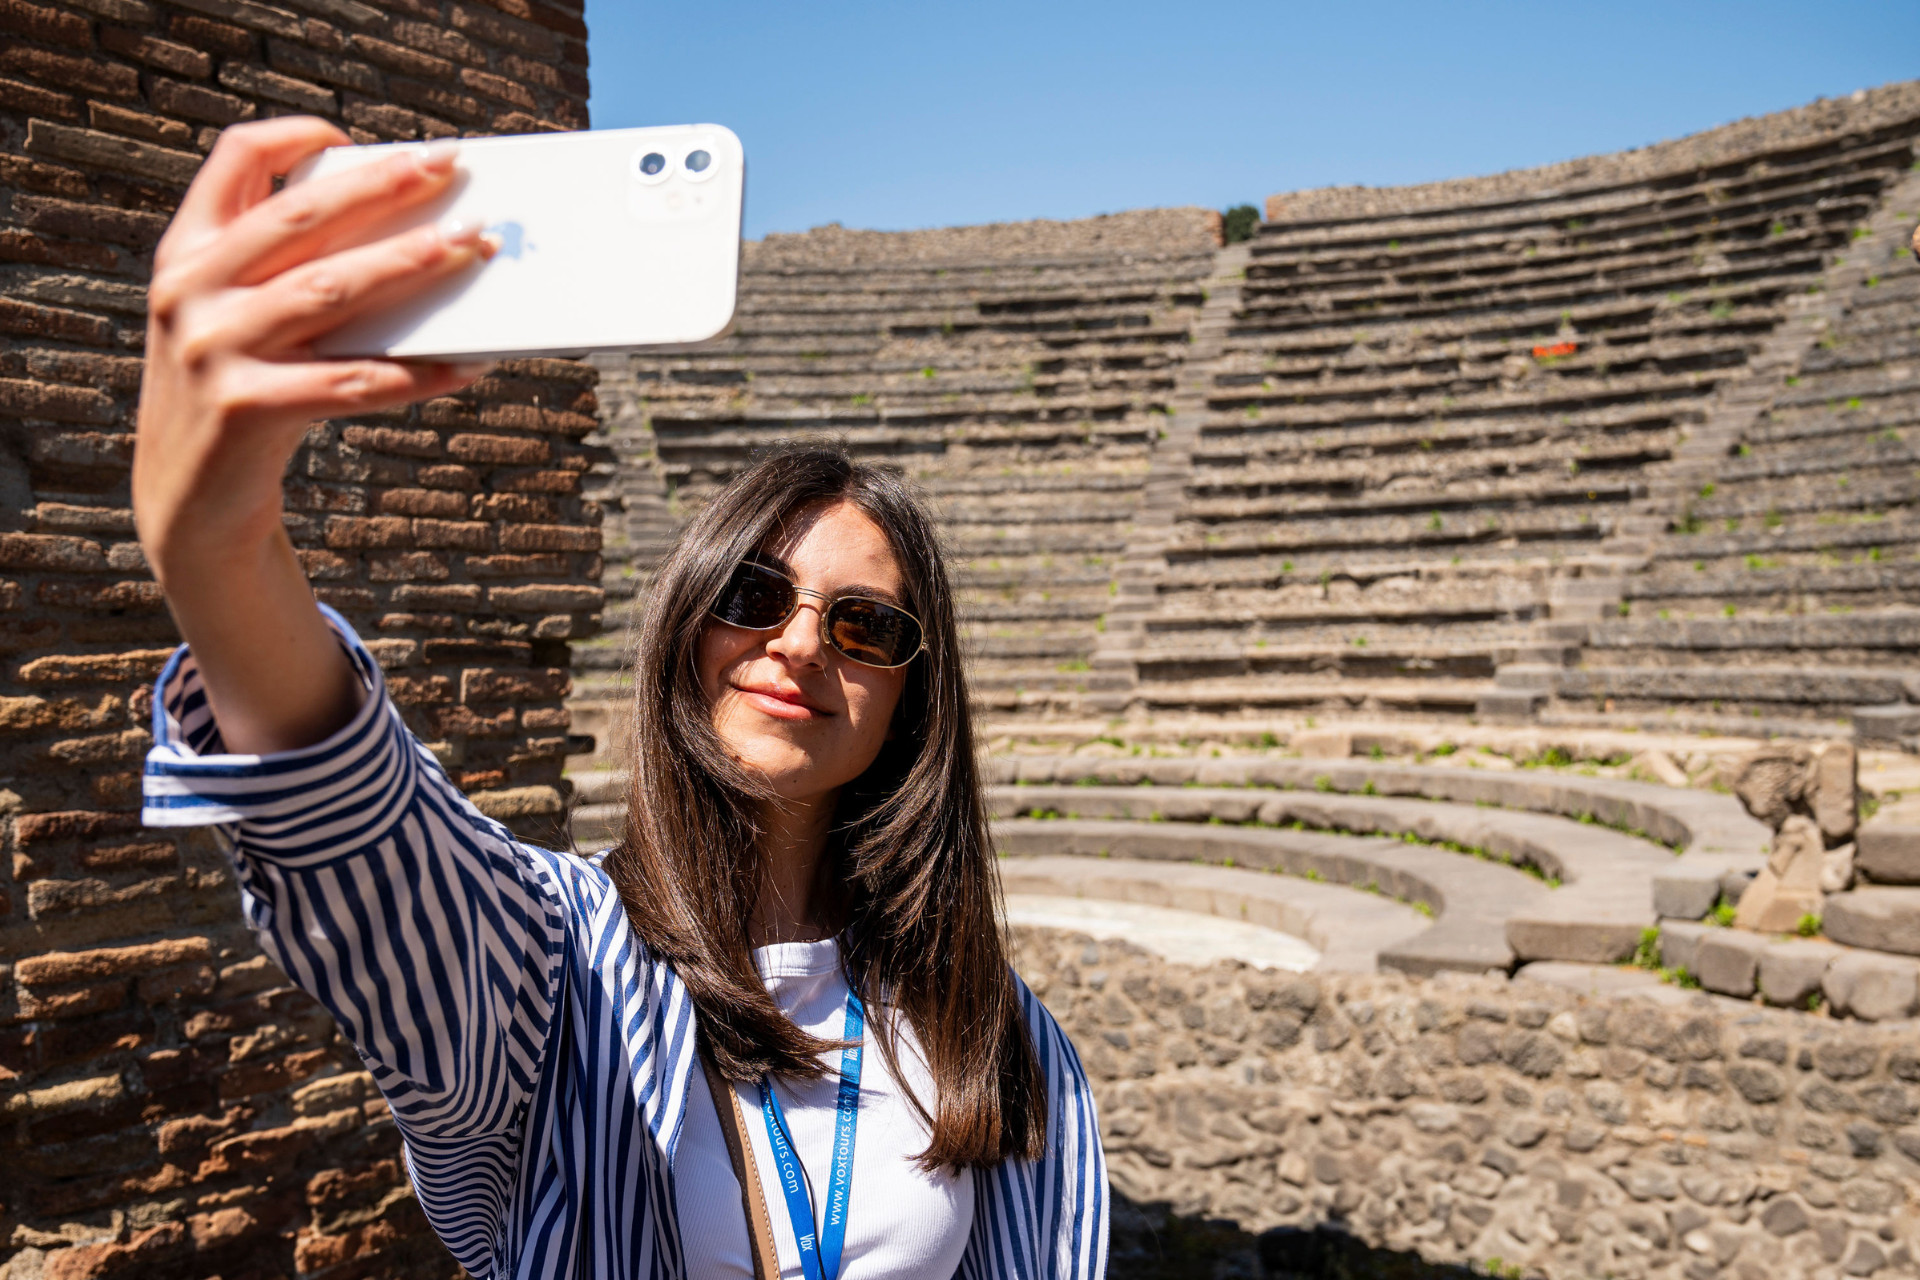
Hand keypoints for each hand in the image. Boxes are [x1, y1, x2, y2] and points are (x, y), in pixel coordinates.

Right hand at [134, 116, 495, 753]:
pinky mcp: (244, 409)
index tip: (358, 137)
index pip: (233, 160)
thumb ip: (291, 273)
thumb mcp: (242, 321)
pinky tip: (467, 365)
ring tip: (472, 248)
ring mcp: (212, 348)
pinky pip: (351, 382)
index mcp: (187, 252)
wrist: (189, 504)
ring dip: (411, 264)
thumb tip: (411, 237)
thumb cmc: (243, 394)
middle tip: (451, 168)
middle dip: (383, 187)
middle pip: (300, 216)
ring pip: (330, 289)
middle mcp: (189, 290)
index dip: (296, 136)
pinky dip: (416, 373)